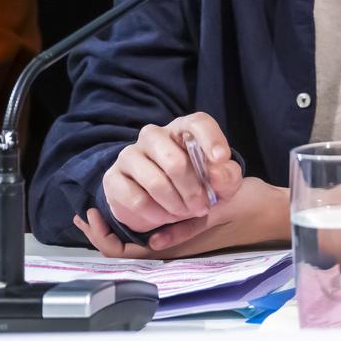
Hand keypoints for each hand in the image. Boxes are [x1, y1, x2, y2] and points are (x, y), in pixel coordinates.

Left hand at [75, 178, 286, 258]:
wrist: (272, 210)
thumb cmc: (248, 209)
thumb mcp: (218, 211)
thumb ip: (188, 228)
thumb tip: (155, 241)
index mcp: (179, 245)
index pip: (128, 253)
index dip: (104, 239)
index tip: (93, 216)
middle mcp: (173, 243)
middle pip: (125, 247)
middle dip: (104, 232)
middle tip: (87, 213)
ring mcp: (178, 233)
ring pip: (135, 235)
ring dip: (118, 220)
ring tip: (104, 203)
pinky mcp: (185, 223)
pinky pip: (152, 223)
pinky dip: (138, 212)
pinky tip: (135, 196)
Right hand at [97, 114, 245, 246]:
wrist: (166, 206)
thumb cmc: (199, 185)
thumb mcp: (223, 183)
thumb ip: (227, 176)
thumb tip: (217, 170)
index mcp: (183, 129)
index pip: (197, 123)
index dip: (210, 139)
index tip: (221, 159)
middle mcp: (153, 136)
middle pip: (174, 160)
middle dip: (193, 190)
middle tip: (202, 207)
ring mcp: (130, 155)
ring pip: (155, 182)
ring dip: (176, 205)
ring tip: (185, 212)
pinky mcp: (113, 177)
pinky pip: (136, 199)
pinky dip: (156, 214)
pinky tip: (165, 217)